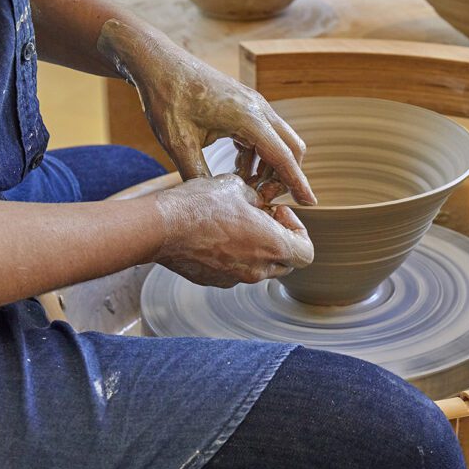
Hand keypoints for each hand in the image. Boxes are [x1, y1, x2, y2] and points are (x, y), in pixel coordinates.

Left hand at [97, 19, 316, 204]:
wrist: (158, 63)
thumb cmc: (167, 98)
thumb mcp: (178, 144)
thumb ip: (198, 176)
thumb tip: (214, 204)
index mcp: (247, 117)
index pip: (283, 156)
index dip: (297, 182)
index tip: (311, 203)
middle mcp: (258, 108)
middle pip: (291, 148)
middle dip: (284, 177)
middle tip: (261, 198)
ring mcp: (254, 104)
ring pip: (280, 141)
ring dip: (270, 167)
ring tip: (245, 186)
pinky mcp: (245, 104)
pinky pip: (265, 134)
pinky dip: (259, 155)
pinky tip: (236, 169)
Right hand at [153, 174, 313, 287]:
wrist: (162, 227)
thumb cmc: (202, 204)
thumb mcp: (238, 187)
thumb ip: (257, 199)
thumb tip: (258, 203)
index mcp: (272, 246)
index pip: (306, 253)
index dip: (299, 231)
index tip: (278, 214)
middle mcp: (257, 269)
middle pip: (285, 263)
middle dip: (279, 240)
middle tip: (261, 218)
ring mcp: (235, 279)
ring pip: (258, 268)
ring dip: (255, 248)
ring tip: (235, 223)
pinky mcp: (214, 281)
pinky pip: (234, 271)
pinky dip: (233, 256)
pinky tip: (214, 234)